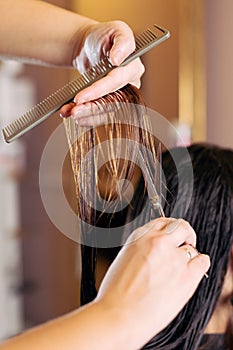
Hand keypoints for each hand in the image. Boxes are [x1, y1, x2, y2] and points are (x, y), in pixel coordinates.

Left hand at [60, 21, 144, 123]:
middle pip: (111, 102)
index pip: (116, 82)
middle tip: (74, 111)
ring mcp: (119, 96)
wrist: (91, 46)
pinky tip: (68, 113)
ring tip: (70, 113)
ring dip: (87, 115)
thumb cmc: (105, 36)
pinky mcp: (108, 103)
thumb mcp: (116, 29)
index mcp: (133, 69)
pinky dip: (83, 115)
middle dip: (91, 108)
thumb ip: (122, 41)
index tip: (80, 97)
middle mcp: (129, 87)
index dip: (98, 91)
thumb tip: (117, 59)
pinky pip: (97, 113)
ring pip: (104, 111)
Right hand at [95, 218, 209, 348]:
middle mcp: (159, 243)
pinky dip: (200, 264)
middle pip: (181, 226)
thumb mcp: (125, 258)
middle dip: (185, 234)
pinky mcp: (187, 277)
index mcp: (140, 236)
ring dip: (188, 255)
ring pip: (192, 247)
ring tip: (181, 268)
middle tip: (185, 243)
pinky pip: (202, 262)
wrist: (118, 315)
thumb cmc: (116, 292)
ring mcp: (174, 259)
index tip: (173, 236)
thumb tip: (158, 249)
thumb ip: (143, 248)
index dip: (169, 230)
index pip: (162, 222)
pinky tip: (193, 271)